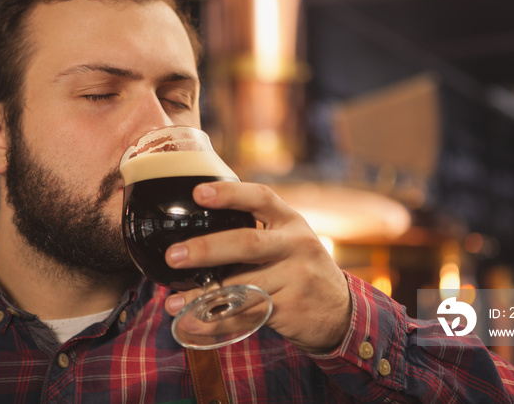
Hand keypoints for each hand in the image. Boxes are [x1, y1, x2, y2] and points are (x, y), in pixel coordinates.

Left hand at [164, 181, 351, 352]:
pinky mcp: (290, 308)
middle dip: (206, 249)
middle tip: (175, 255)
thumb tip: (197, 233)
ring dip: (202, 295)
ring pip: (241, 286)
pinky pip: (246, 314)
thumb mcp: (290, 240)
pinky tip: (193, 321)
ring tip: (173, 302)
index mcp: (291, 221)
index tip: (198, 193)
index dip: (229, 193)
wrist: (340, 311)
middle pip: (247, 243)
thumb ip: (256, 232)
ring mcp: (295, 277)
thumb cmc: (301, 269)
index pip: (261, 198)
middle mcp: (296, 245)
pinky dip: (216, 320)